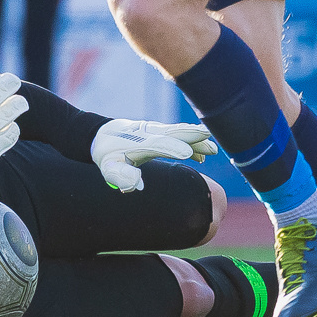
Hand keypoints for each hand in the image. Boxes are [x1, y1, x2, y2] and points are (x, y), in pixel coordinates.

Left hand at [91, 119, 216, 191]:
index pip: (157, 144)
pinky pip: (178, 135)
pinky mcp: (160, 131)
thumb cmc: (108, 155)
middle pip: (173, 133)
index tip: (187, 153)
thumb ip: (120, 176)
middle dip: (190, 136)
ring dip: (196, 139)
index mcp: (137, 143)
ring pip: (179, 132)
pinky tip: (203, 155)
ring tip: (212, 149)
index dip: (172, 147)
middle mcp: (149, 134)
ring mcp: (156, 130)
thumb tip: (136, 185)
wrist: (104, 135)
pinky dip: (191, 143)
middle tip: (208, 139)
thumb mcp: (108, 168)